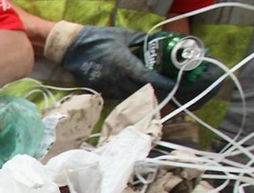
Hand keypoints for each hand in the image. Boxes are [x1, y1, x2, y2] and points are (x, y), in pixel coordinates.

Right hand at [60, 26, 177, 99]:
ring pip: (134, 96)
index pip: (152, 80)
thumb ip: (143, 41)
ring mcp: (110, 88)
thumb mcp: (124, 35)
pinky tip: (138, 90)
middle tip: (173, 89)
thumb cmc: (99, 39)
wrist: (73, 49)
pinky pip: (122, 96)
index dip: (167, 84)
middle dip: (160, 91)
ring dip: (147, 94)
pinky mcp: (103, 91)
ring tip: (159, 91)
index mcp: (127, 66)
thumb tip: (159, 42)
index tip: (180, 86)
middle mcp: (119, 81)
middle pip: (146, 92)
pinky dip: (133, 94)